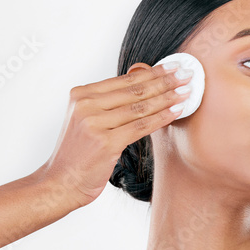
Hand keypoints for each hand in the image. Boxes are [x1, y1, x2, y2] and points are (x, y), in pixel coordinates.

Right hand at [36, 62, 191, 207]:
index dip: (152, 72)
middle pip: (134, 90)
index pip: (124, 80)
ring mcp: (94, 123)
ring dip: (168, 98)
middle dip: (165, 80)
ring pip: (140, 107)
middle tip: (188, 74)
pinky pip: (140, 127)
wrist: (61, 182)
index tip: (173, 66)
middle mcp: (86, 105)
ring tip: (188, 91)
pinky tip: (177, 111)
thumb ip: (108, 104)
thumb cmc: (78, 154)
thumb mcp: (87, 120)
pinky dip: (162, 118)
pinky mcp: (105, 142)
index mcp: (81, 94)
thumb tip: (143, 87)